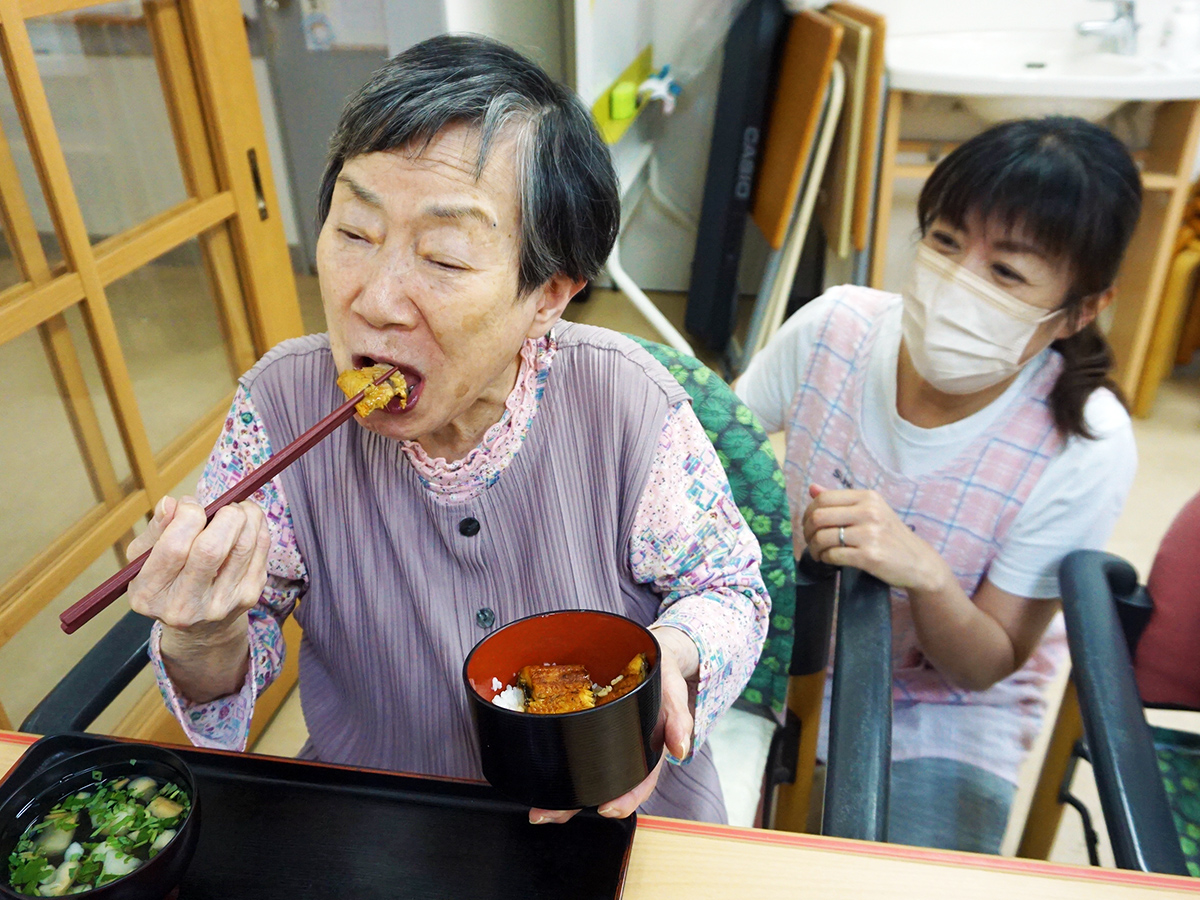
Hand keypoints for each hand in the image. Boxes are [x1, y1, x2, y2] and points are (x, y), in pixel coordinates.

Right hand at [127, 495, 269, 647]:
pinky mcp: (249, 596)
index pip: (174, 547)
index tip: (190, 506)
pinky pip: (261, 549)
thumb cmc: (168, 581)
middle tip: (222, 506)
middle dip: (222, 515)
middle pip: (212, 548)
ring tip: (236, 510)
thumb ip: (156, 530)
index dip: (187, 516)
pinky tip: (247, 523)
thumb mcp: (145, 560)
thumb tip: (172, 503)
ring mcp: (221, 603)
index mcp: (150, 593)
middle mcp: (185, 605)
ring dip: (246, 516)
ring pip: (243, 545)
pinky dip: (258, 527)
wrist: (199, 628)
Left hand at [528, 626, 696, 824]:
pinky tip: (534, 765)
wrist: (649, 650)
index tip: (606, 808)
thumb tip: (680, 749)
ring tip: (536, 804)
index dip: (624, 799)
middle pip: (600, 784)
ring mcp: (601, 738)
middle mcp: (621, 749)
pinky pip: (568, 743)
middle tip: (548, 813)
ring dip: (559, 790)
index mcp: (646, 749)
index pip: (637, 782)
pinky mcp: (584, 723)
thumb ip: (678, 720)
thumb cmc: (662, 674)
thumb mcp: (673, 691)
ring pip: (581, 771)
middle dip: (574, 804)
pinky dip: (552, 757)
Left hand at [801, 484, 951, 592]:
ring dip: (814, 548)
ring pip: (823, 538)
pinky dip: (825, 559)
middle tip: (810, 540)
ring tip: (818, 553)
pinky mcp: (869, 556)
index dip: (808, 512)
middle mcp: (869, 512)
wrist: (918, 561)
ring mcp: (870, 534)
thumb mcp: (871, 510)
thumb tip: (812, 488)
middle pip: (819, 517)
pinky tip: (828, 560)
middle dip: (807, 531)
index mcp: (867, 497)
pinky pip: (833, 555)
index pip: (824, 498)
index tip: (808, 524)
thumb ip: (841, 501)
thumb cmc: (891, 535)